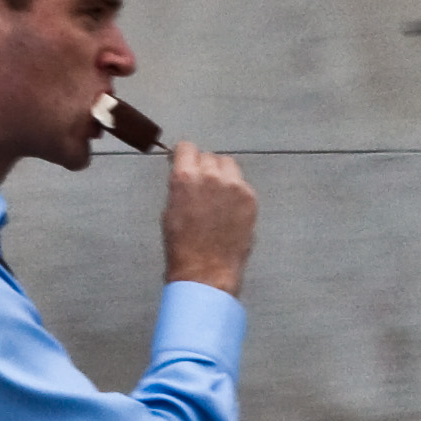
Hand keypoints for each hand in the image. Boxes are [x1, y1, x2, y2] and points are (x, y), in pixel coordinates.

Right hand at [160, 145, 256, 295]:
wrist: (206, 272)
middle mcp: (211, 176)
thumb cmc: (182, 247)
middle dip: (204, 167)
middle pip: (209, 156)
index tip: (186, 162)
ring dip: (222, 174)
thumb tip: (186, 173)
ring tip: (218, 196)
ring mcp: (234, 186)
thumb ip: (180, 186)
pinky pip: (241, 184)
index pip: (187, 148)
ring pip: (228, 165)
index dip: (185, 156)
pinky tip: (229, 210)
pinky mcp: (250, 198)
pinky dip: (235, 192)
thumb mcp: (170, 210)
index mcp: (185, 177)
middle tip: (202, 187)